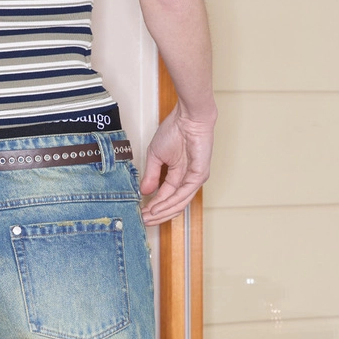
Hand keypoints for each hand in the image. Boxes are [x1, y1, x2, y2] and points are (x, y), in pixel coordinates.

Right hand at [139, 102, 215, 225]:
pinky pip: (183, 195)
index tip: (140, 214)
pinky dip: (169, 203)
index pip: (165, 197)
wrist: (188, 117)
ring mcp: (194, 179)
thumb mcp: (155, 156)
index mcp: (178, 175)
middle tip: (142, 221)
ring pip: (178, 203)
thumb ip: (151, 175)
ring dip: (162, 212)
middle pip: (172, 205)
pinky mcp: (199, 176)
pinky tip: (157, 208)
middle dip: (156, 214)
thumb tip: (144, 192)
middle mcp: (187, 180)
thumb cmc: (175, 129)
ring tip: (148, 217)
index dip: (152, 207)